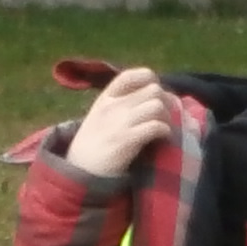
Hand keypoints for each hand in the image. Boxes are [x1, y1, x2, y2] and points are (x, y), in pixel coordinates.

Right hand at [63, 66, 170, 182]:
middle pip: (153, 90)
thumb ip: (121, 103)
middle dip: (165, 102)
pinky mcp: (127, 140)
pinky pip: (156, 126)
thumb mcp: (100, 116)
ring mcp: (119, 122)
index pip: (131, 75)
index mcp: (105, 98)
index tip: (155, 94)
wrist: (80, 171)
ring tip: (163, 128)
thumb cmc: (94, 144)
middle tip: (164, 116)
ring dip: (167, 117)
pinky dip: (165, 131)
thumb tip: (155, 95)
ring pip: (157, 105)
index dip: (150, 80)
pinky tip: (161, 138)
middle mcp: (112, 106)